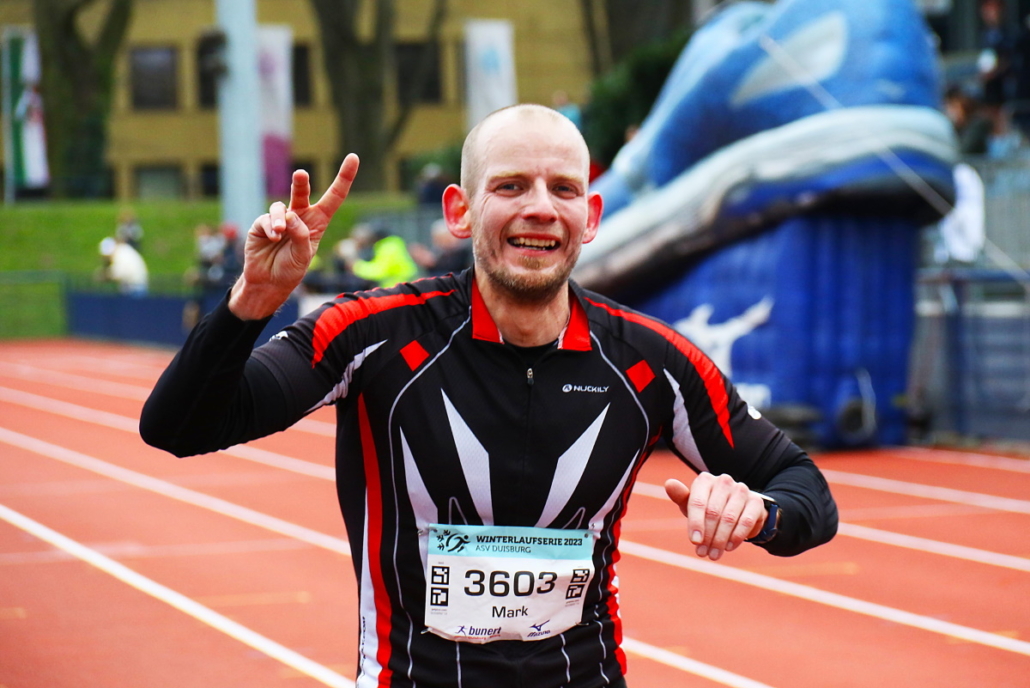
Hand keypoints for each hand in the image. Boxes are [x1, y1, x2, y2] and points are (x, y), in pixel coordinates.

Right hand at [230, 154, 359, 319]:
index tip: (353, 157)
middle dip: (300, 182)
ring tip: (279, 233)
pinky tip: (273, 238)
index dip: (344, 177)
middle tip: (301, 174)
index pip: (334, 197)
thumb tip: (289, 215)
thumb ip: (301, 236)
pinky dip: (270, 227)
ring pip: (280, 206)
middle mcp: (299, 216)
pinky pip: (266, 219)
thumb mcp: (304, 256)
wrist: (268, 281)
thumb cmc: (291, 269)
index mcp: (318, 222)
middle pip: (302, 193)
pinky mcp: (262, 224)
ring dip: (280, 219)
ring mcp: (280, 218)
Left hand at [665, 472, 767, 560]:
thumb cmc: (708, 507)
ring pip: (729, 519)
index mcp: (705, 480)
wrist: (738, 509)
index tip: (694, 542)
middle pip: (713, 513)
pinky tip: (729, 547)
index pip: (697, 502)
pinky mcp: (756, 501)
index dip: (695, 524)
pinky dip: (736, 537)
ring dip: (720, 540)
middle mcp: (724, 481)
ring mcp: (741, 490)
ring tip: (713, 555)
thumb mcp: (693, 504)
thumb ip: (680, 496)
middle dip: (707, 536)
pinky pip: (746, 521)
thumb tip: (669, 484)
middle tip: (703, 553)